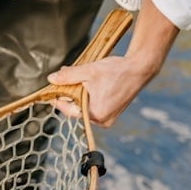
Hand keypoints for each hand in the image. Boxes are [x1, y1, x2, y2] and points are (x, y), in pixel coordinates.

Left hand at [47, 53, 161, 126]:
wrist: (140, 68)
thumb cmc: (117, 71)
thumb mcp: (88, 72)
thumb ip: (68, 76)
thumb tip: (51, 79)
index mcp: (96, 114)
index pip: (69, 110)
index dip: (58, 99)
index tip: (50, 91)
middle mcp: (102, 121)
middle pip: (76, 109)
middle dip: (69, 94)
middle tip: (63, 80)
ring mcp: (108, 118)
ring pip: (85, 107)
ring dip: (78, 95)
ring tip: (79, 79)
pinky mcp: (112, 113)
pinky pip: (93, 107)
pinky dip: (88, 97)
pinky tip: (89, 84)